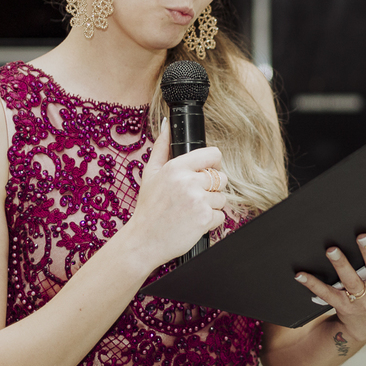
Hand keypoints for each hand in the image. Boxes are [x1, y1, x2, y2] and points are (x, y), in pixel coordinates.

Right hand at [118, 119, 228, 271]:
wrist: (143, 240)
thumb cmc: (148, 208)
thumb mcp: (151, 173)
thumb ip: (162, 147)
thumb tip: (168, 124)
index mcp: (177, 167)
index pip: (214, 155)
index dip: (214, 165)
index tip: (208, 173)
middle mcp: (188, 181)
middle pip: (221, 178)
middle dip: (212, 188)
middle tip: (194, 198)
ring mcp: (198, 201)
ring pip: (222, 198)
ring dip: (211, 206)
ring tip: (191, 211)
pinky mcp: (205, 219)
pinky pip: (221, 216)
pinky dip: (211, 221)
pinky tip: (194, 223)